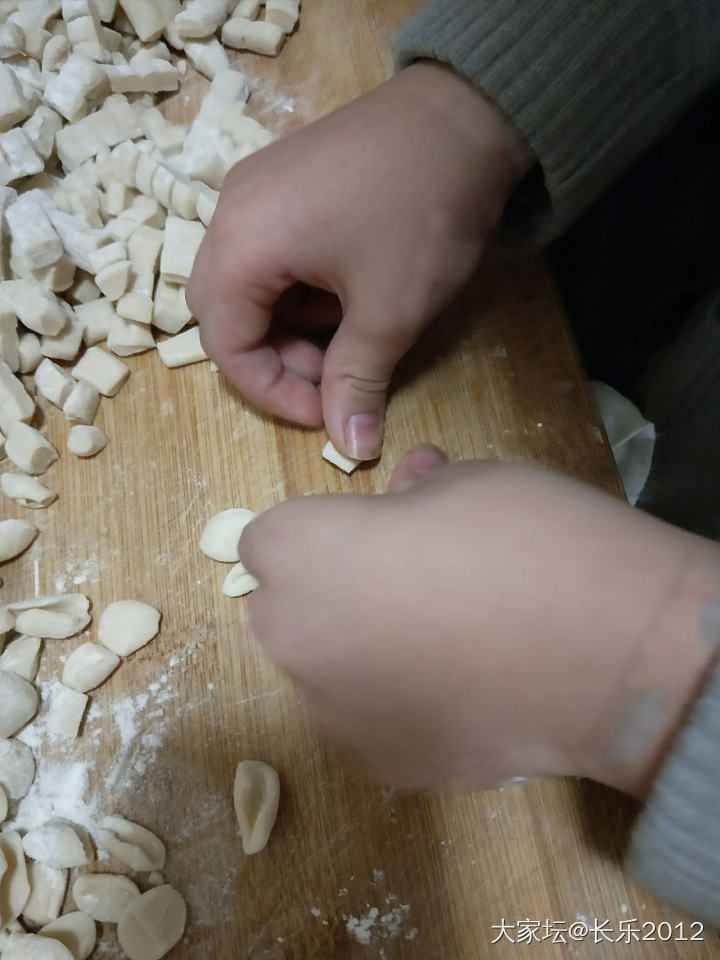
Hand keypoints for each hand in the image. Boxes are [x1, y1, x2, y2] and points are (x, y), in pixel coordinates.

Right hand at [187, 63, 532, 459]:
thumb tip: (353, 448)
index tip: (323, 412)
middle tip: (331, 374)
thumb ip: (357, 382)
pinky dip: (298, 286)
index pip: (226, 345)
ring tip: (351, 328)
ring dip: (289, 323)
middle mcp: (231, 211)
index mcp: (243, 245)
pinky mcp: (283, 177)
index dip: (271, 393)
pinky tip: (348, 288)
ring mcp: (256, 188)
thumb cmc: (422, 213)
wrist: (467, 115)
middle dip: (274, 357)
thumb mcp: (389, 312)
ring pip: (248, 282)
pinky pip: (269, 249)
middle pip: (225, 312)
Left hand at [239, 447, 719, 794]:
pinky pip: (377, 721)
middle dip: (329, 594)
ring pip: (329, 672)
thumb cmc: (525, 539)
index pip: (267, 540)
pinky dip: (404, 706)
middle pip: (286, 611)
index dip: (319, 533)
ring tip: (445, 643)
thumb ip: (414, 492)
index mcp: (299, 553)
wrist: (605, 651)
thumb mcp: (467, 482)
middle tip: (405, 585)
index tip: (364, 535)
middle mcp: (292, 638)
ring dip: (363, 653)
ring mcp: (335, 712)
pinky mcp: (386, 764)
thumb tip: (411, 487)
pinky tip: (465, 692)